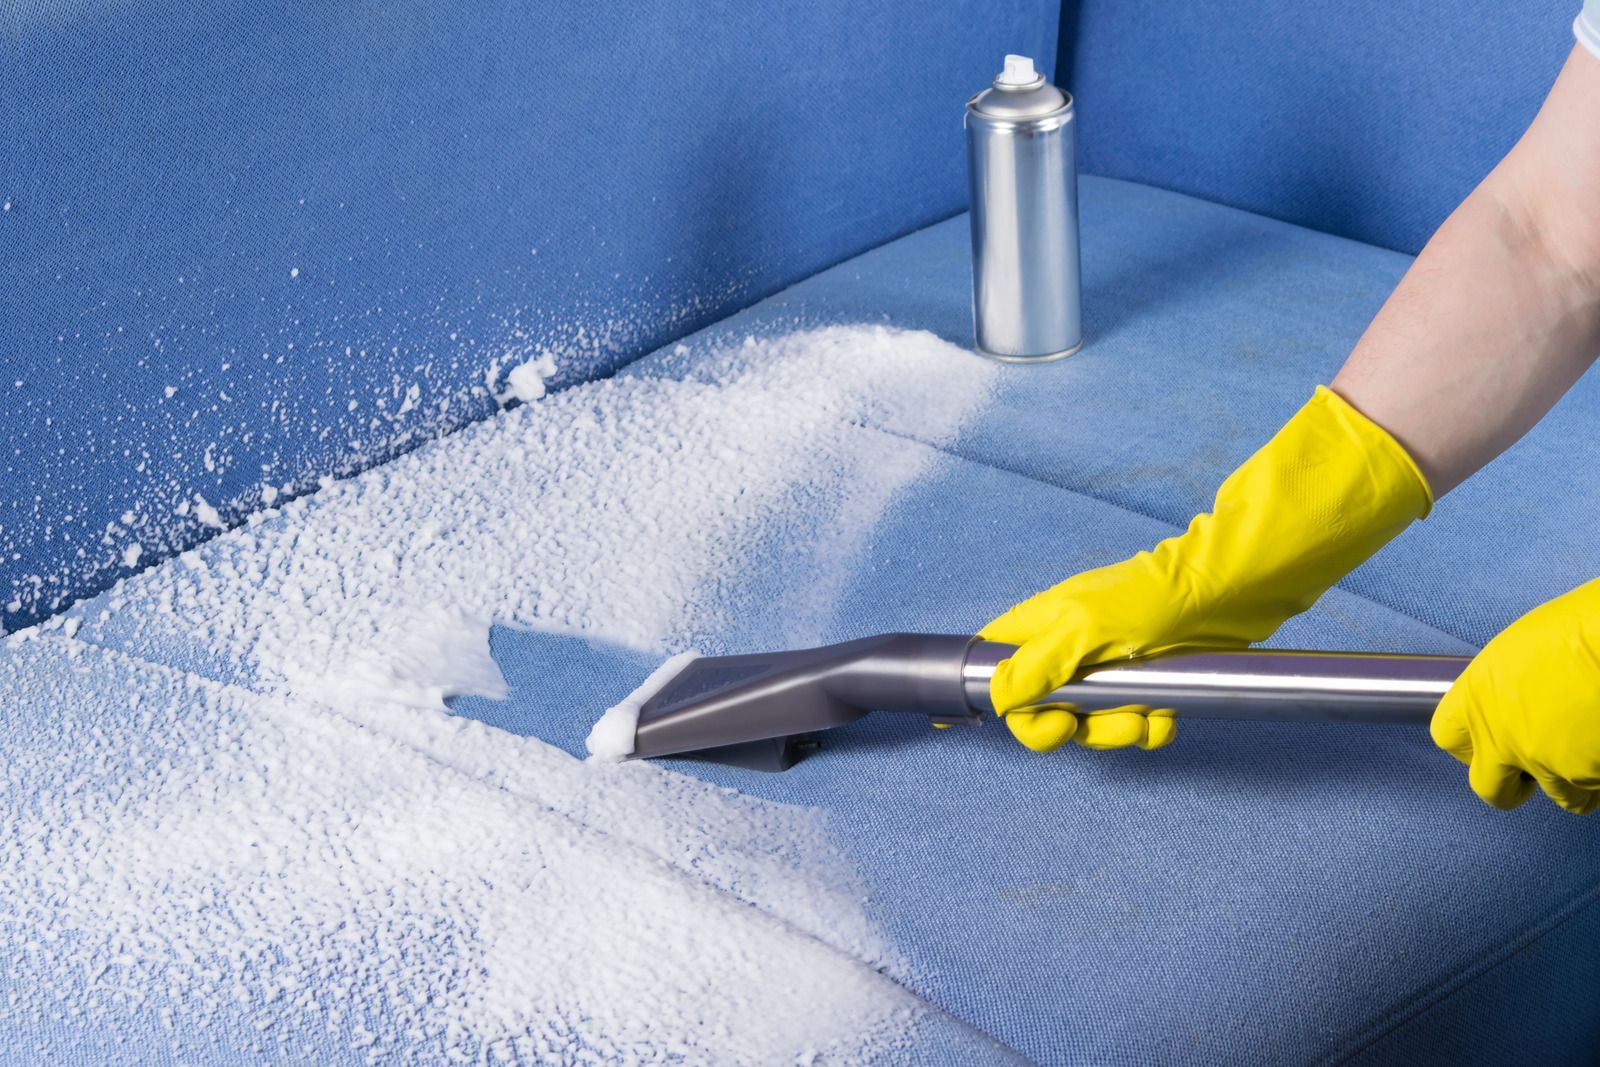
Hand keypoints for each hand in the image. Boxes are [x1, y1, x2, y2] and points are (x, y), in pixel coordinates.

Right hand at [981, 387, 1431, 751]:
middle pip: (1046, 709)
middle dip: (1073, 727)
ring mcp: (1110, 667)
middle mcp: (1069, 649)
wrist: (1229, 591)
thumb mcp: (1084, 629)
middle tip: (1094, 725)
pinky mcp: (1148, 681)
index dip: (1008, 703)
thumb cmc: (1153, 597)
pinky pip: (1135, 722)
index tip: (1036, 719)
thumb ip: (1035, 666)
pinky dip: (1150, 728)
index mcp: (1042, 628)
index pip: (998, 669)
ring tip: (1146, 719)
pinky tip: (1168, 717)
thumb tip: (998, 698)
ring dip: (1116, 731)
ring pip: (1093, 722)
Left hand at [1430, 578, 1599, 813]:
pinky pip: (1592, 792)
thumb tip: (1516, 700)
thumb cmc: (1580, 627)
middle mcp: (1504, 739)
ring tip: (1585, 754)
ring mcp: (1547, 765)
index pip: (1449, 736)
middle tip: (1528, 774)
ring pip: (1555, 794)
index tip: (1485, 741)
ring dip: (1568, 782)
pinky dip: (1599, 781)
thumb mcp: (1522, 649)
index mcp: (1479, 699)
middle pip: (1490, 787)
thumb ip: (1507, 687)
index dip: (1469, 743)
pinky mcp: (1587, 778)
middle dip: (1509, 786)